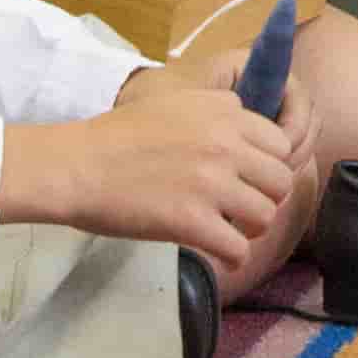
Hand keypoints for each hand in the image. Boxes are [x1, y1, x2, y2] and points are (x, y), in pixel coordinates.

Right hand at [65, 61, 302, 272]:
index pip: (281, 144)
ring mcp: (211, 183)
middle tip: (241, 209)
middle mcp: (225, 145)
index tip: (248, 179)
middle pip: (281, 181)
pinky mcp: (192, 221)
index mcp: (225, 113)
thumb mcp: (176, 101)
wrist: (77, 166)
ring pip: (266, 216)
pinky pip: (239, 249)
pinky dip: (233, 256)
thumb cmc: (117, 135)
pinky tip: (219, 253)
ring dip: (251, 229)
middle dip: (266, 198)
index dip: (267, 165)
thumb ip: (218, 110)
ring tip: (231, 232)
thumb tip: (247, 123)